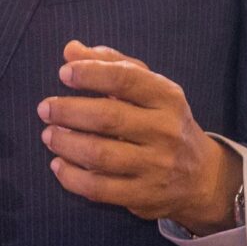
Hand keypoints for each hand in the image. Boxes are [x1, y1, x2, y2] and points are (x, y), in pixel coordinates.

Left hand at [39, 41, 240, 231]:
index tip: (63, 73)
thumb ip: (111, 65)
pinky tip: (58, 165)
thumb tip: (71, 49)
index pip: (126, 79)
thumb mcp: (149, 89)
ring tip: (49, 135)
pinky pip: (99, 188)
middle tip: (45, 108)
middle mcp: (165, 130)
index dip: (91, 74)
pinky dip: (71, 177)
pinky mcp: (144, 195)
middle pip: (108, 118)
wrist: (201, 177)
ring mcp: (156, 166)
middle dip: (69, 111)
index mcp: (167, 97)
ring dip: (66, 143)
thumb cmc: (164, 122)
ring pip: (100, 155)